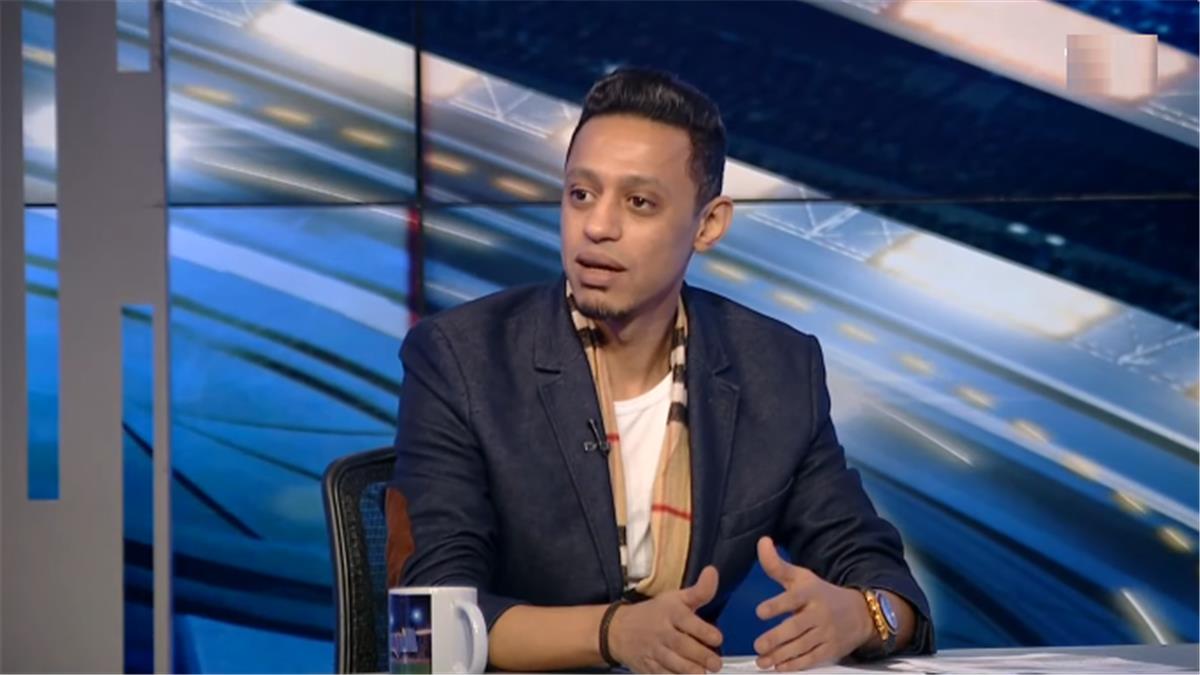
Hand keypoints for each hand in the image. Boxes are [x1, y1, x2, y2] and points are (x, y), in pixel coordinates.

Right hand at [608, 565, 724, 673]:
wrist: (617, 629)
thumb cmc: (653, 613)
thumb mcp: (675, 598)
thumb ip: (699, 591)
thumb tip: (712, 572)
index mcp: (670, 612)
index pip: (688, 621)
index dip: (705, 631)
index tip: (717, 638)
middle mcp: (662, 632)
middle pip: (682, 645)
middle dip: (701, 656)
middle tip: (715, 663)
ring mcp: (654, 651)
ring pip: (673, 663)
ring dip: (689, 670)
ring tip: (703, 673)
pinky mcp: (648, 667)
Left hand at [753, 537, 874, 670]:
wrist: (860, 613)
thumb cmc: (821, 594)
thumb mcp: (801, 577)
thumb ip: (777, 565)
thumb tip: (761, 541)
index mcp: (811, 593)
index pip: (793, 598)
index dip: (777, 605)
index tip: (760, 612)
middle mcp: (819, 613)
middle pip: (796, 627)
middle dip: (776, 638)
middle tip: (758, 645)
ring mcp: (826, 633)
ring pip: (802, 646)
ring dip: (780, 656)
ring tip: (762, 660)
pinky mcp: (831, 650)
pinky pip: (812, 659)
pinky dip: (796, 665)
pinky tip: (780, 667)